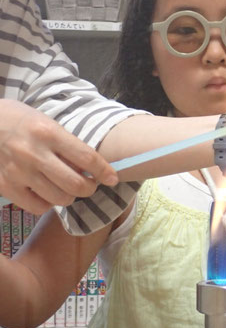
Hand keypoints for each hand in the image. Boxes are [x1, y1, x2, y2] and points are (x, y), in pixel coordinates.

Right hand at [0, 100, 118, 213]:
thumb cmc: (20, 120)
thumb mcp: (46, 123)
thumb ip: (67, 144)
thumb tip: (91, 167)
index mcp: (48, 132)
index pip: (86, 157)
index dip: (104, 171)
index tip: (113, 178)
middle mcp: (33, 153)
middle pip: (75, 184)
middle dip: (89, 188)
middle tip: (89, 185)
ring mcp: (17, 172)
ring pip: (59, 199)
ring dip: (70, 196)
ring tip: (67, 188)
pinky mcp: (4, 186)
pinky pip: (37, 207)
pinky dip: (47, 204)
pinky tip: (46, 193)